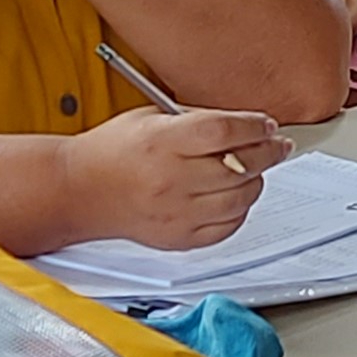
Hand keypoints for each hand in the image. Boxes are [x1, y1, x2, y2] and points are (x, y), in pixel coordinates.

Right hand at [60, 108, 286, 252]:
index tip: (268, 126)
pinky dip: (240, 211)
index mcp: (162, 141)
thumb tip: (244, 127)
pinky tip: (236, 197)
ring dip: (256, 182)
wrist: (79, 189)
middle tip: (277, 146)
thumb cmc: (112, 151)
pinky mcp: (178, 238)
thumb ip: (195, 121)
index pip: (225, 131)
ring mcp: (175, 213)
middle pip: (240, 166)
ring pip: (240, 199)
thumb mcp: (150, 118)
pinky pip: (227, 227)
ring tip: (254, 170)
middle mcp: (170, 179)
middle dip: (268, 153)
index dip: (256, 127)